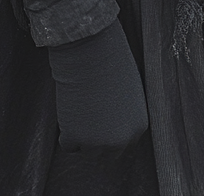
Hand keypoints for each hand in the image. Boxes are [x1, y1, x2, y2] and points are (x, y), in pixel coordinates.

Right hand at [48, 18, 148, 151]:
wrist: (91, 49)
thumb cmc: (110, 60)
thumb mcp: (131, 91)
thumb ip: (126, 113)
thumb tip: (114, 122)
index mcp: (138, 127)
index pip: (124, 143)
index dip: (111, 130)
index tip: (102, 116)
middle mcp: (121, 141)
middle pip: (106, 153)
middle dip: (97, 137)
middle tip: (89, 113)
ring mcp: (97, 142)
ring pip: (86, 150)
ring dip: (81, 133)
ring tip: (81, 105)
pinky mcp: (75, 138)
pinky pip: (67, 145)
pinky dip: (65, 131)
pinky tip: (71, 108)